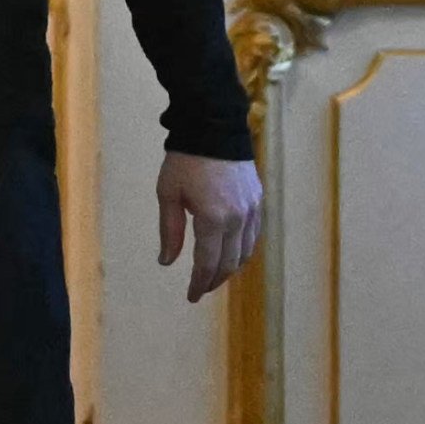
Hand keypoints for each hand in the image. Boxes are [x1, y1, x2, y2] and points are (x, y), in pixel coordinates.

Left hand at [156, 152, 262, 302]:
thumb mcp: (168, 195)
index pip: (208, 263)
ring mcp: (251, 209)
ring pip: (245, 251)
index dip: (200, 283)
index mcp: (213, 218)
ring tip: (214, 275)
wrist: (213, 127)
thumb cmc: (185, 160)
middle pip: (229, 262)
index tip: (191, 296)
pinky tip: (230, 253)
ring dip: (230, 267)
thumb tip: (167, 262)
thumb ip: (170, 231)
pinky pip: (252, 235)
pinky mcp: (257, 200)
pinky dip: (242, 250)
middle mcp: (237, 218)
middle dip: (214, 279)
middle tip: (200, 290)